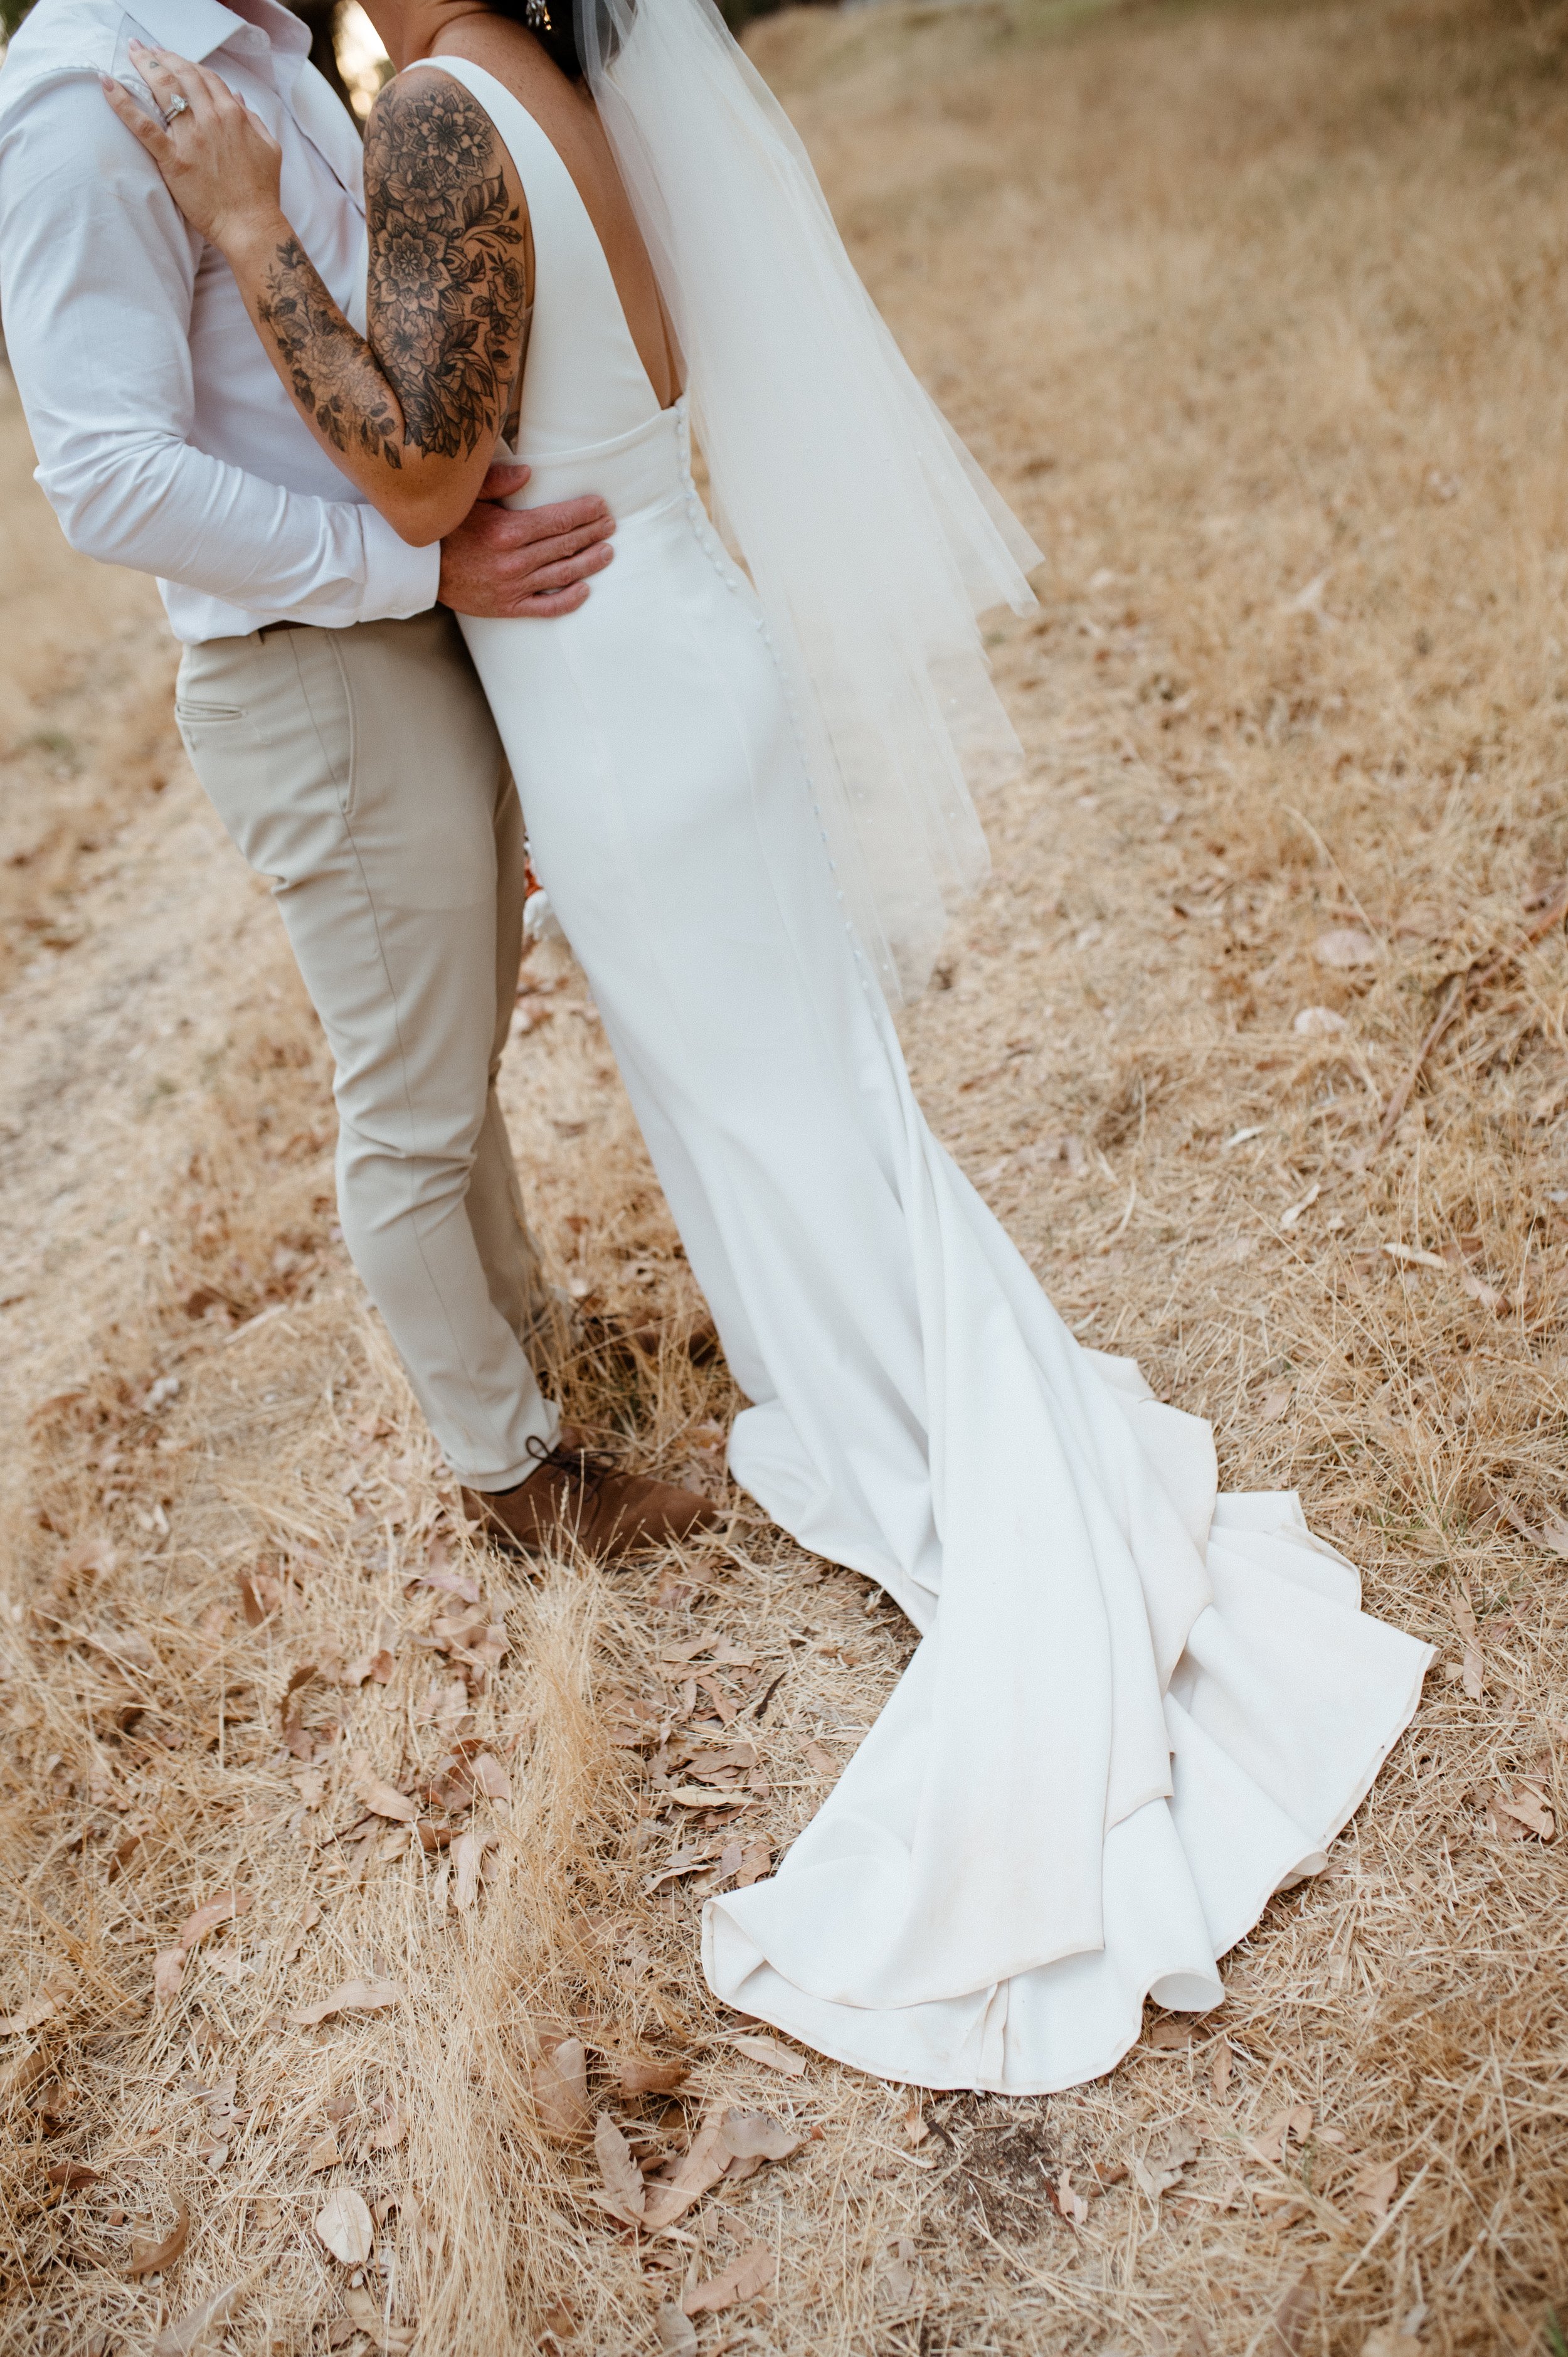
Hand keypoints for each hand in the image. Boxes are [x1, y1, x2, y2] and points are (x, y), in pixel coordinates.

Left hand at [100, 41, 283, 253]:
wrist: (251, 226)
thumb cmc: (262, 192)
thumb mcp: (269, 148)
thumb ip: (253, 120)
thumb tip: (238, 98)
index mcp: (233, 114)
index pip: (205, 76)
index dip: (186, 63)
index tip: (171, 58)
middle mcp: (211, 118)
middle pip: (182, 74)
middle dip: (161, 56)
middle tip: (145, 49)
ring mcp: (191, 138)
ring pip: (163, 89)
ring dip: (144, 66)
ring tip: (130, 53)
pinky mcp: (173, 159)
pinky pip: (143, 125)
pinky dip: (122, 102)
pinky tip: (106, 83)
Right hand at [438, 466, 614, 618]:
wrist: (419, 569)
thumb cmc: (442, 530)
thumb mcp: (464, 498)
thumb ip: (497, 481)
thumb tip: (529, 472)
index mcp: (508, 531)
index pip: (558, 520)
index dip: (584, 513)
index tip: (601, 506)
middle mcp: (515, 560)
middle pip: (565, 545)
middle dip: (592, 533)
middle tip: (610, 525)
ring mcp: (513, 586)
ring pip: (562, 574)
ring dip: (589, 563)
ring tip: (607, 552)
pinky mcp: (508, 607)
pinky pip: (546, 607)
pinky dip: (568, 600)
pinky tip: (584, 590)